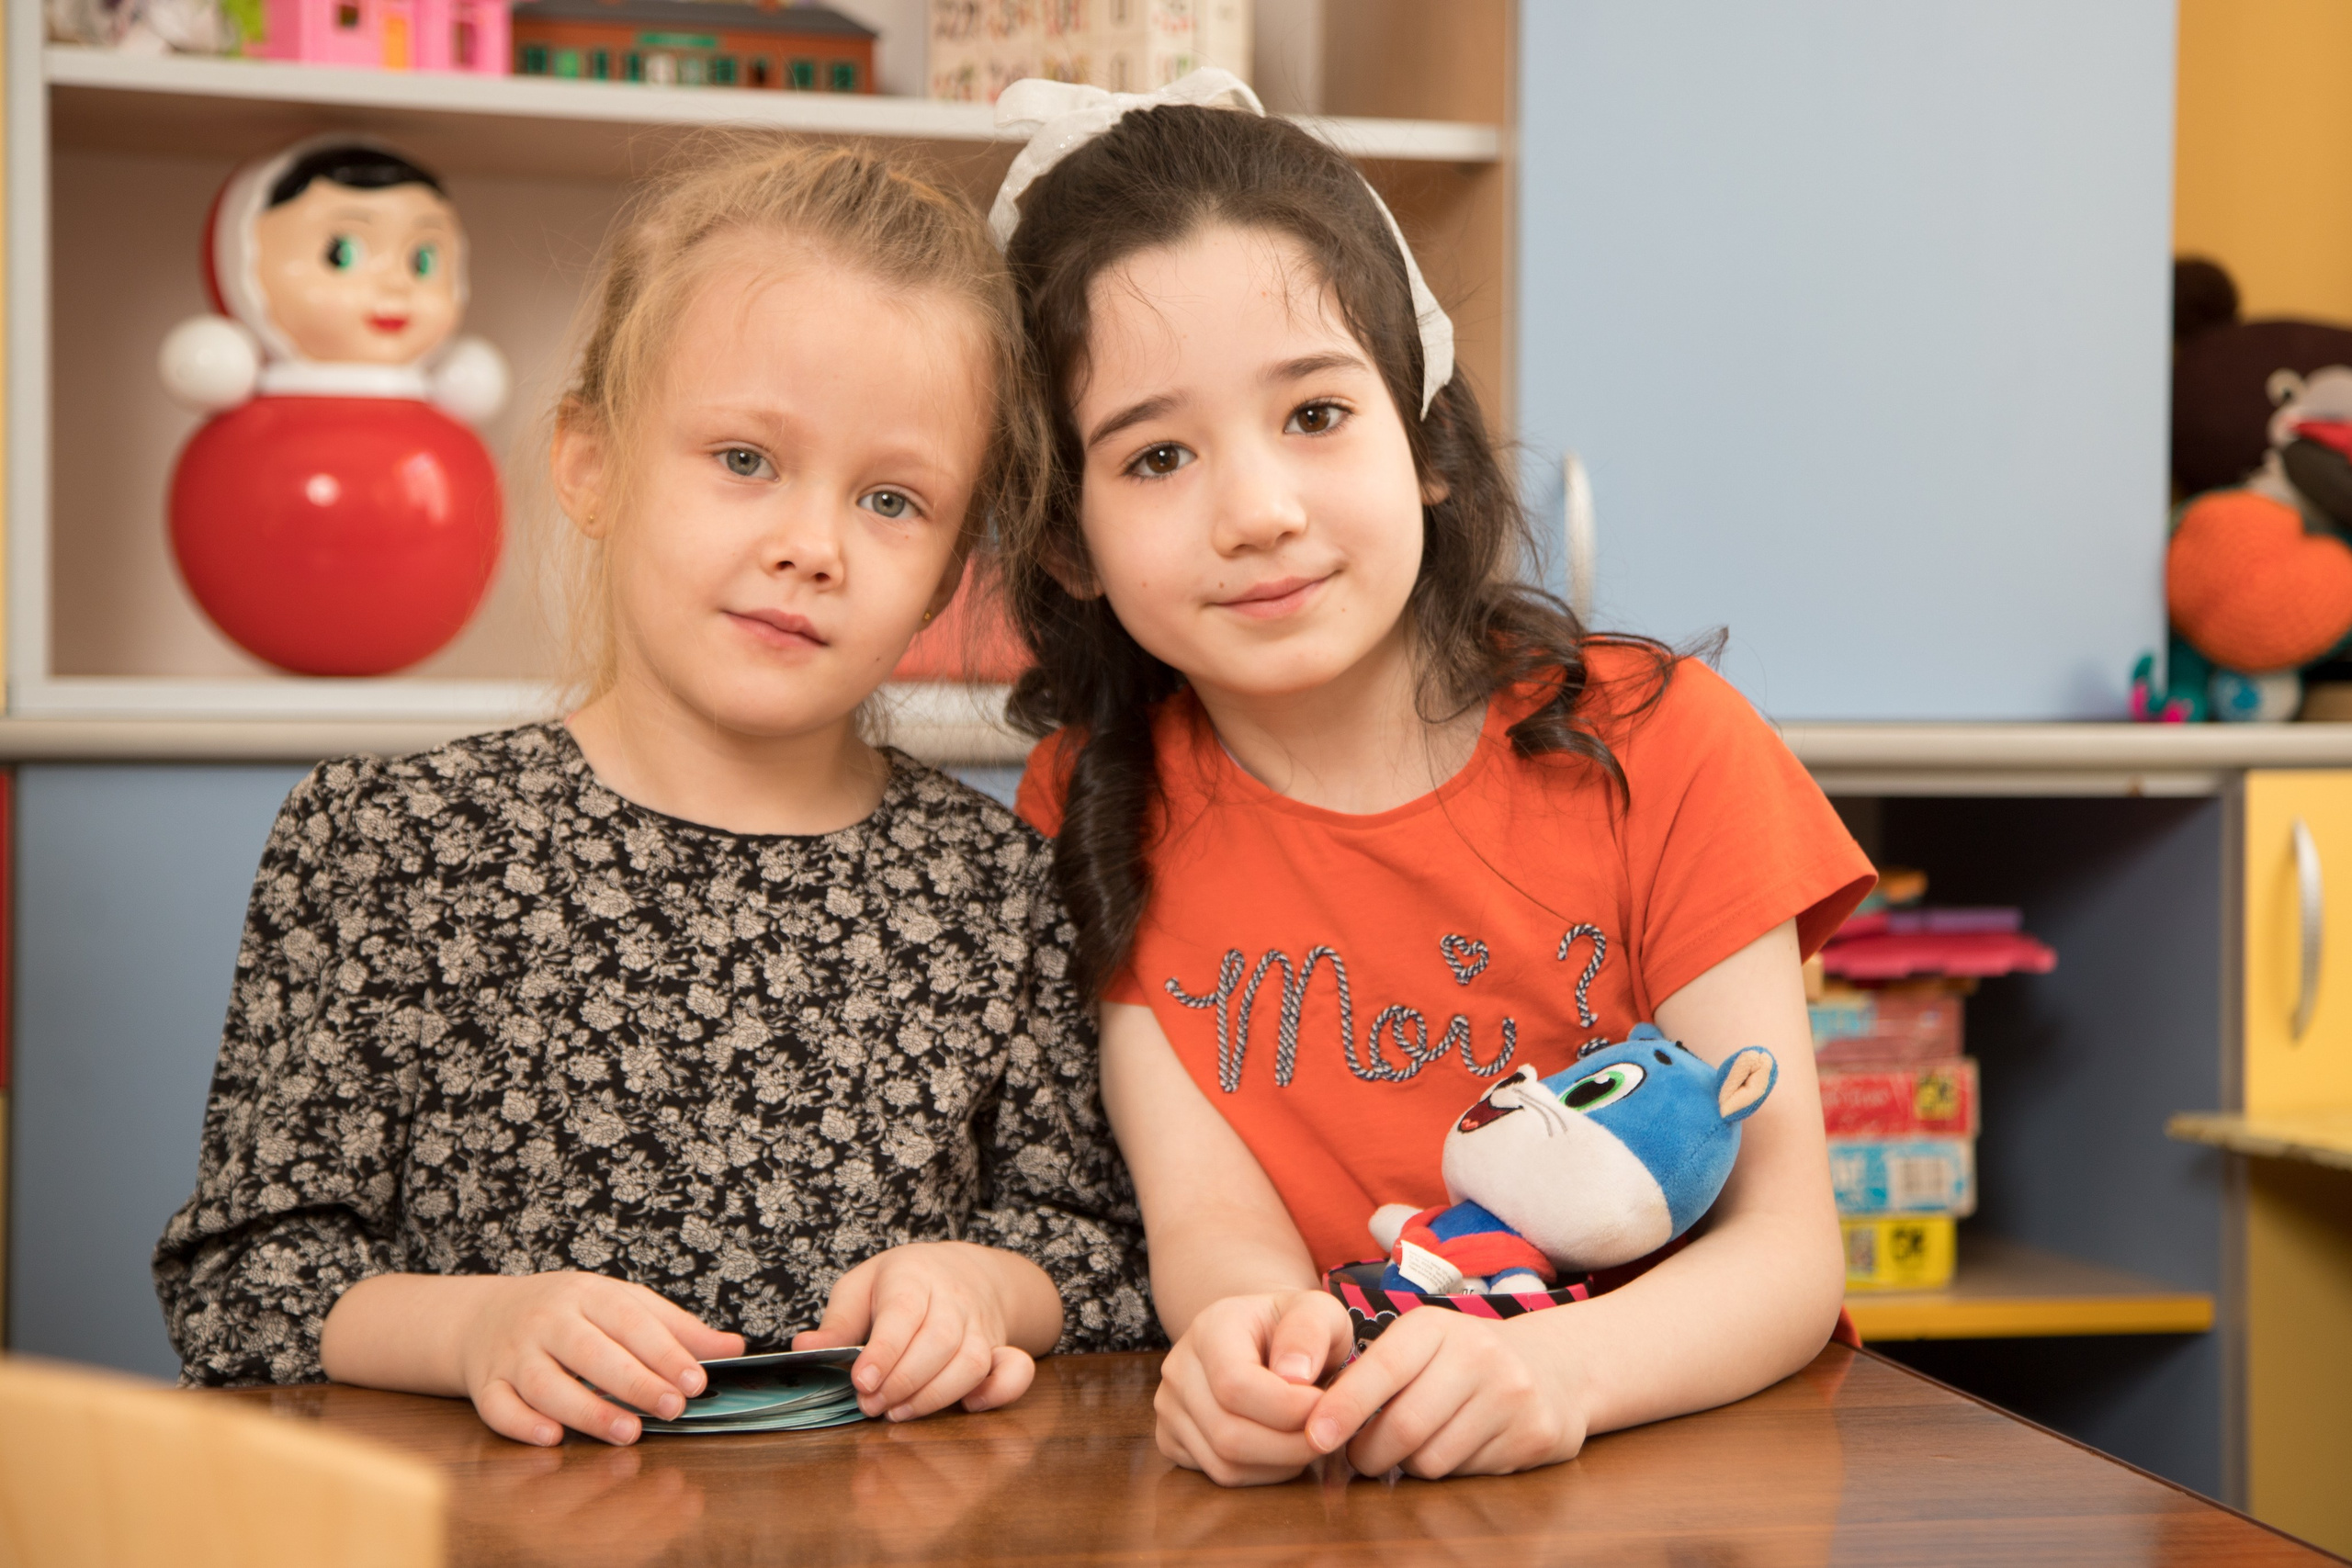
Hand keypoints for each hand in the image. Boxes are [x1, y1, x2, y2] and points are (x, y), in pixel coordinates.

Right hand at [452, 1272, 745, 1447]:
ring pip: (546, 1383)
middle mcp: (547, 1320)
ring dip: (587, 1410)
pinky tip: (552, 1438)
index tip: (696, 1380)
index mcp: (588, 1294)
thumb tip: (734, 1347)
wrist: (487, 1316)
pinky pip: (498, 1407)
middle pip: (590, 1351)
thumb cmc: (571, 1313)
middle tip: (673, 1409)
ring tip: (628, 1433)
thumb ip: (677, 1329)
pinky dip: (523, 1424)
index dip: (665, 1352)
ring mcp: (513, 1353)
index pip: (630, 1321)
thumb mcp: (623, 1305)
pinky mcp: (485, 1384)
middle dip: (634, 1382)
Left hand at [792, 1242, 1056, 1420]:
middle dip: (902, 1382)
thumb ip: (837, 1321)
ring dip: (934, 1396)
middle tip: (870, 1405)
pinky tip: (967, 1408)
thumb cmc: (904, 1283)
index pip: (903, 1312)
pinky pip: (1015, 1371)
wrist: (968, 1272)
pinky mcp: (1001, 1350)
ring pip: (970, 1362)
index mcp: (914, 1277)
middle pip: (938, 1341)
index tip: (861, 1382)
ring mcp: (982, 1326)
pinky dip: (998, 1393)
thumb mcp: (862, 1287)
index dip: (884, 1351)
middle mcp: (954, 1300)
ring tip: (897, 1413)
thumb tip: (803, 1349)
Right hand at [1153, 1290, 1353, 1485]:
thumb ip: (1311, 1331)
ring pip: (1224, 1464)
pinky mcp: (1171, 1438)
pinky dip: (1261, 1474)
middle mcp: (1178, 1368)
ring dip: (1280, 1464)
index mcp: (1209, 1328)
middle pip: (1228, 1434)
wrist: (1263, 1339)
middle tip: (1325, 1432)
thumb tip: (1295, 1376)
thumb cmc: (1294, 1328)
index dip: (1287, 1408)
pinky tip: (1283, 1448)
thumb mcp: (1317, 1311)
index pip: (1235, 1385)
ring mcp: (1169, 1407)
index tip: (1325, 1405)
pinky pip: (1219, 1476)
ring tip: (1307, 1438)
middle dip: (1289, 1445)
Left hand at [1302, 1307, 1587, 1478]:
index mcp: (1437, 1326)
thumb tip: (1317, 1419)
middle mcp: (1478, 1354)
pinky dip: (1450, 1470)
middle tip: (1360, 1458)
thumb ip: (1376, 1373)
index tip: (1314, 1434)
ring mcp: (1511, 1395)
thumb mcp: (1422, 1345)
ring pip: (1432, 1459)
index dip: (1344, 1407)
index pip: (1382, 1368)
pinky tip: (1459, 1446)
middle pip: (1404, 1427)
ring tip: (1415, 1447)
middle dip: (1369, 1454)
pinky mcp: (1533, 1435)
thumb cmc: (1464, 1360)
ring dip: (1410, 1465)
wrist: (1555, 1366)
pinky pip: (1468, 1473)